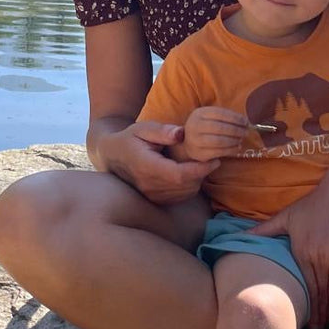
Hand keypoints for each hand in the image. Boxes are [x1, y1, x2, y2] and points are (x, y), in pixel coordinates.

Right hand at [101, 120, 216, 205]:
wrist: (113, 157)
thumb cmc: (130, 139)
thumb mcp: (143, 128)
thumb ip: (162, 131)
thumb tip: (182, 133)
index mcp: (146, 167)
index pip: (179, 175)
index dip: (200, 170)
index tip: (214, 160)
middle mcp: (149, 186)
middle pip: (186, 185)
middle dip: (202, 173)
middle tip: (210, 157)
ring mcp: (152, 196)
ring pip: (186, 192)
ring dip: (198, 179)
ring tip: (199, 164)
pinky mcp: (156, 200)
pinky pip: (181, 197)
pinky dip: (191, 186)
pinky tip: (189, 173)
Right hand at [182, 107, 250, 162]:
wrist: (188, 142)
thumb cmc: (205, 127)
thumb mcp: (210, 117)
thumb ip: (225, 117)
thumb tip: (245, 122)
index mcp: (199, 114)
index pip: (220, 113)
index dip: (235, 118)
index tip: (245, 121)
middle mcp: (194, 126)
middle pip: (220, 128)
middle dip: (236, 130)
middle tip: (246, 132)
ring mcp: (195, 141)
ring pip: (219, 141)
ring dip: (234, 140)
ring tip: (241, 139)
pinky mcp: (199, 154)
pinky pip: (218, 152)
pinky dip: (231, 150)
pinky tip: (237, 148)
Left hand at [249, 185, 328, 328]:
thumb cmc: (315, 204)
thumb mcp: (287, 215)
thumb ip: (265, 229)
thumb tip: (240, 236)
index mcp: (302, 249)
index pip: (304, 285)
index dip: (305, 306)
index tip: (304, 320)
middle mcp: (321, 255)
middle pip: (320, 293)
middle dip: (318, 313)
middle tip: (316, 328)